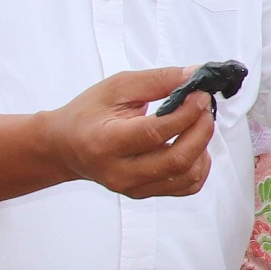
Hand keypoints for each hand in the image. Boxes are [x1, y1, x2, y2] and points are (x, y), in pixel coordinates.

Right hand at [38, 68, 221, 200]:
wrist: (65, 146)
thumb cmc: (88, 114)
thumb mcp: (117, 87)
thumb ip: (157, 80)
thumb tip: (194, 76)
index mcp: (106, 142)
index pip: (154, 134)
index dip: (185, 114)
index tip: (200, 96)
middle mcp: (119, 172)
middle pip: (176, 160)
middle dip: (201, 131)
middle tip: (205, 108)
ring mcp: (133, 188)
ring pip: (187, 177)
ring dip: (203, 147)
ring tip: (197, 124)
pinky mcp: (144, 194)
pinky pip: (187, 187)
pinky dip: (199, 165)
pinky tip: (193, 145)